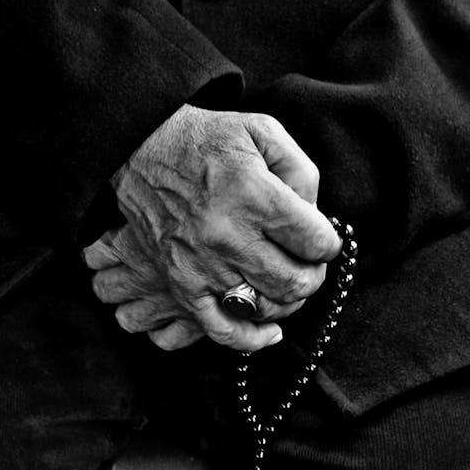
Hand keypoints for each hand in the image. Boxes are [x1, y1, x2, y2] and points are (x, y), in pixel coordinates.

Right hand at [98, 104, 341, 350]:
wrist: (141, 150)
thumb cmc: (207, 141)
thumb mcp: (263, 131)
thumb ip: (300, 170)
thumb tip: (315, 215)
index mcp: (253, 195)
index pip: (316, 241)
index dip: (328, 242)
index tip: (319, 237)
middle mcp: (228, 235)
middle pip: (296, 281)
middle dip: (313, 274)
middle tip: (307, 262)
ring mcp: (202, 265)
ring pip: (267, 307)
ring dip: (287, 300)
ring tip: (285, 280)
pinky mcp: (182, 285)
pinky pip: (223, 330)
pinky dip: (252, 338)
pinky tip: (270, 330)